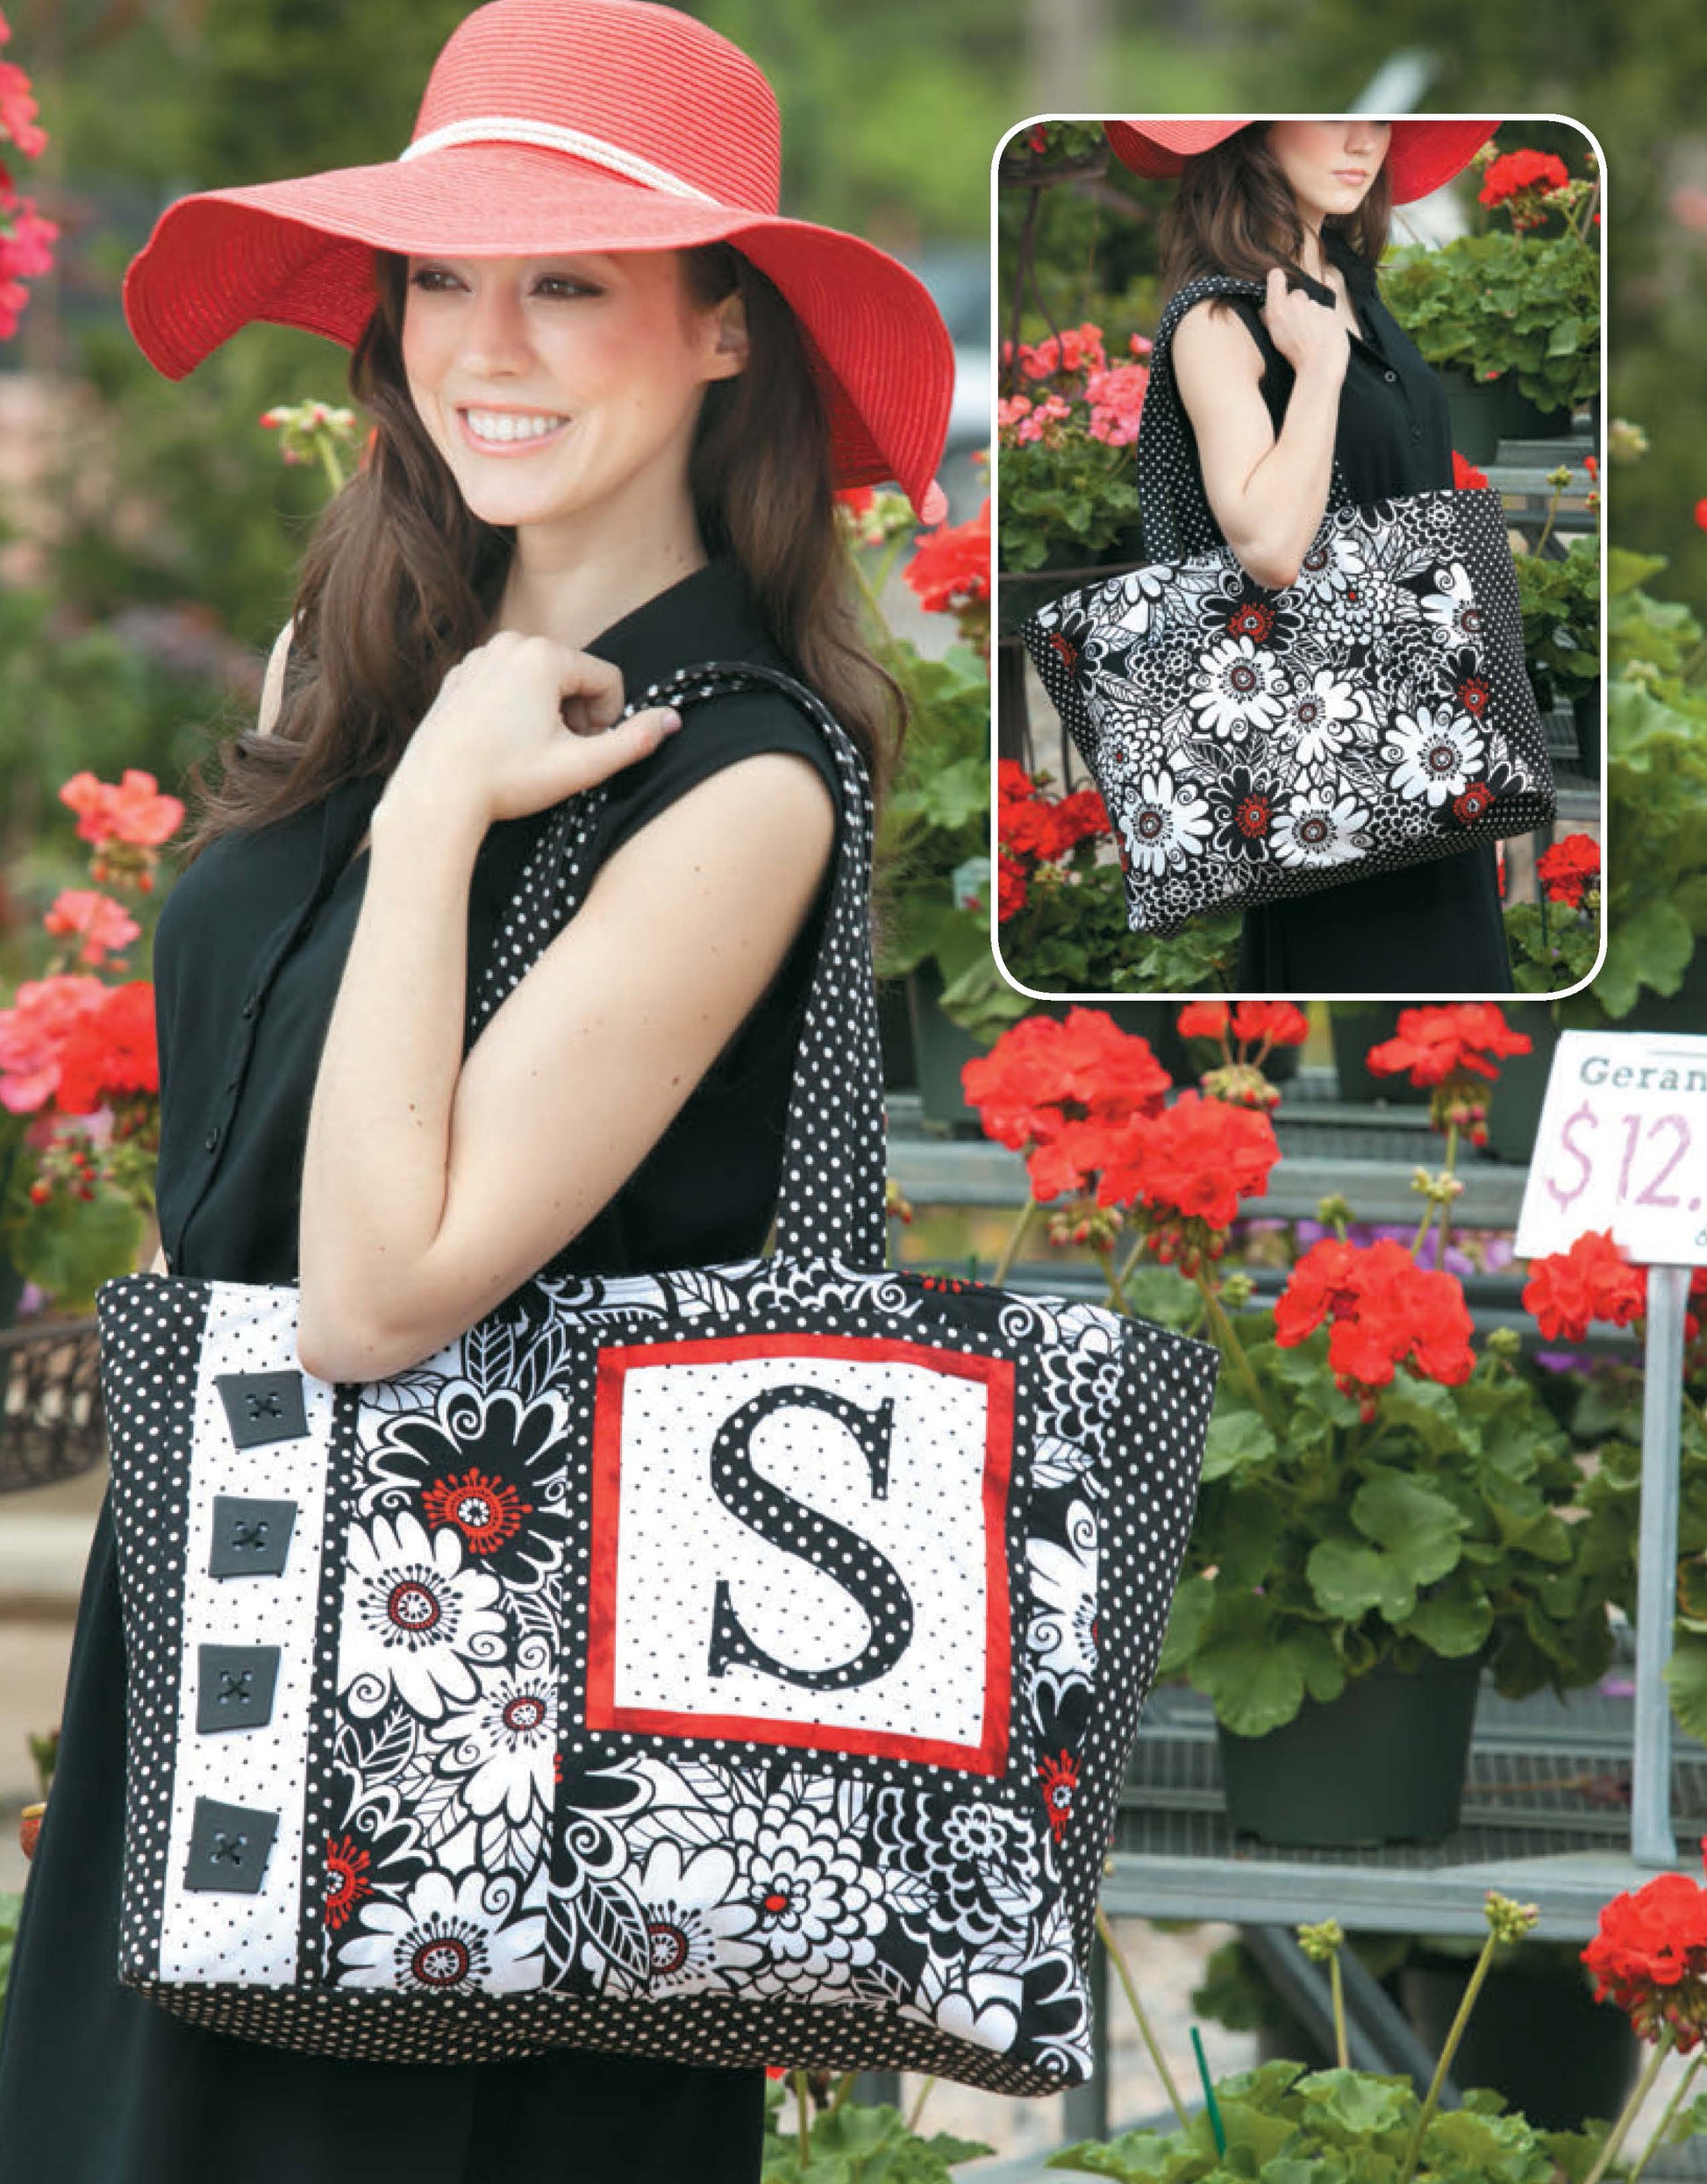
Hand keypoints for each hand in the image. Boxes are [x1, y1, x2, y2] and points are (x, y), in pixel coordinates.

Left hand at [390, 632, 681, 828]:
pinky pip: (508, 684)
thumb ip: (633, 742)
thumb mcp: (581, 767)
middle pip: (574, 676)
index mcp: (545, 656)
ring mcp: (481, 656)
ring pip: (541, 680)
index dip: (609, 720)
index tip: (586, 750)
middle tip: (558, 754)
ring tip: (529, 749)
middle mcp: (512, 643)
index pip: (608, 679)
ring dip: (548, 712)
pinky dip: (515, 709)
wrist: (436, 793)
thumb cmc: (506, 781)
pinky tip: (501, 743)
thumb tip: (673, 720)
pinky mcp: (460, 675)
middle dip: (577, 714)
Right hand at [1259, 265, 1348, 386]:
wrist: (1322, 365)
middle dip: (1297, 307)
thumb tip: (1265, 308)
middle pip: (1297, 295)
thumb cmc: (1297, 356)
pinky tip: (1321, 339)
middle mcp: (1298, 302)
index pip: (1276, 277)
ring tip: (1310, 338)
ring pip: (1313, 307)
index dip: (1276, 280)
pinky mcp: (1332, 312)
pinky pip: (1326, 315)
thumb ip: (1268, 317)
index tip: (1277, 284)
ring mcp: (1316, 306)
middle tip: (1296, 326)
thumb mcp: (1273, 337)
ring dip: (1312, 318)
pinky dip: (1324, 325)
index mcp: (1278, 308)